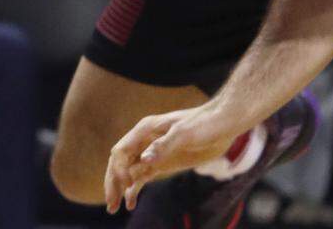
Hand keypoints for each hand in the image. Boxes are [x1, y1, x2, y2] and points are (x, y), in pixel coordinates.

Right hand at [105, 105, 238, 212]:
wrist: (221, 125)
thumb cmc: (203, 123)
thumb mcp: (184, 133)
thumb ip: (164, 145)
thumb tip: (144, 159)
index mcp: (145, 129)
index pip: (121, 151)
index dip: (119, 169)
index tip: (127, 185)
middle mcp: (144, 141)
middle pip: (120, 163)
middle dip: (113, 182)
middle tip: (111, 204)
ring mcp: (152, 153)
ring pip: (128, 171)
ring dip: (120, 188)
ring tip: (113, 208)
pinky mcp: (162, 163)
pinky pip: (142, 177)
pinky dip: (134, 189)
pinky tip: (130, 203)